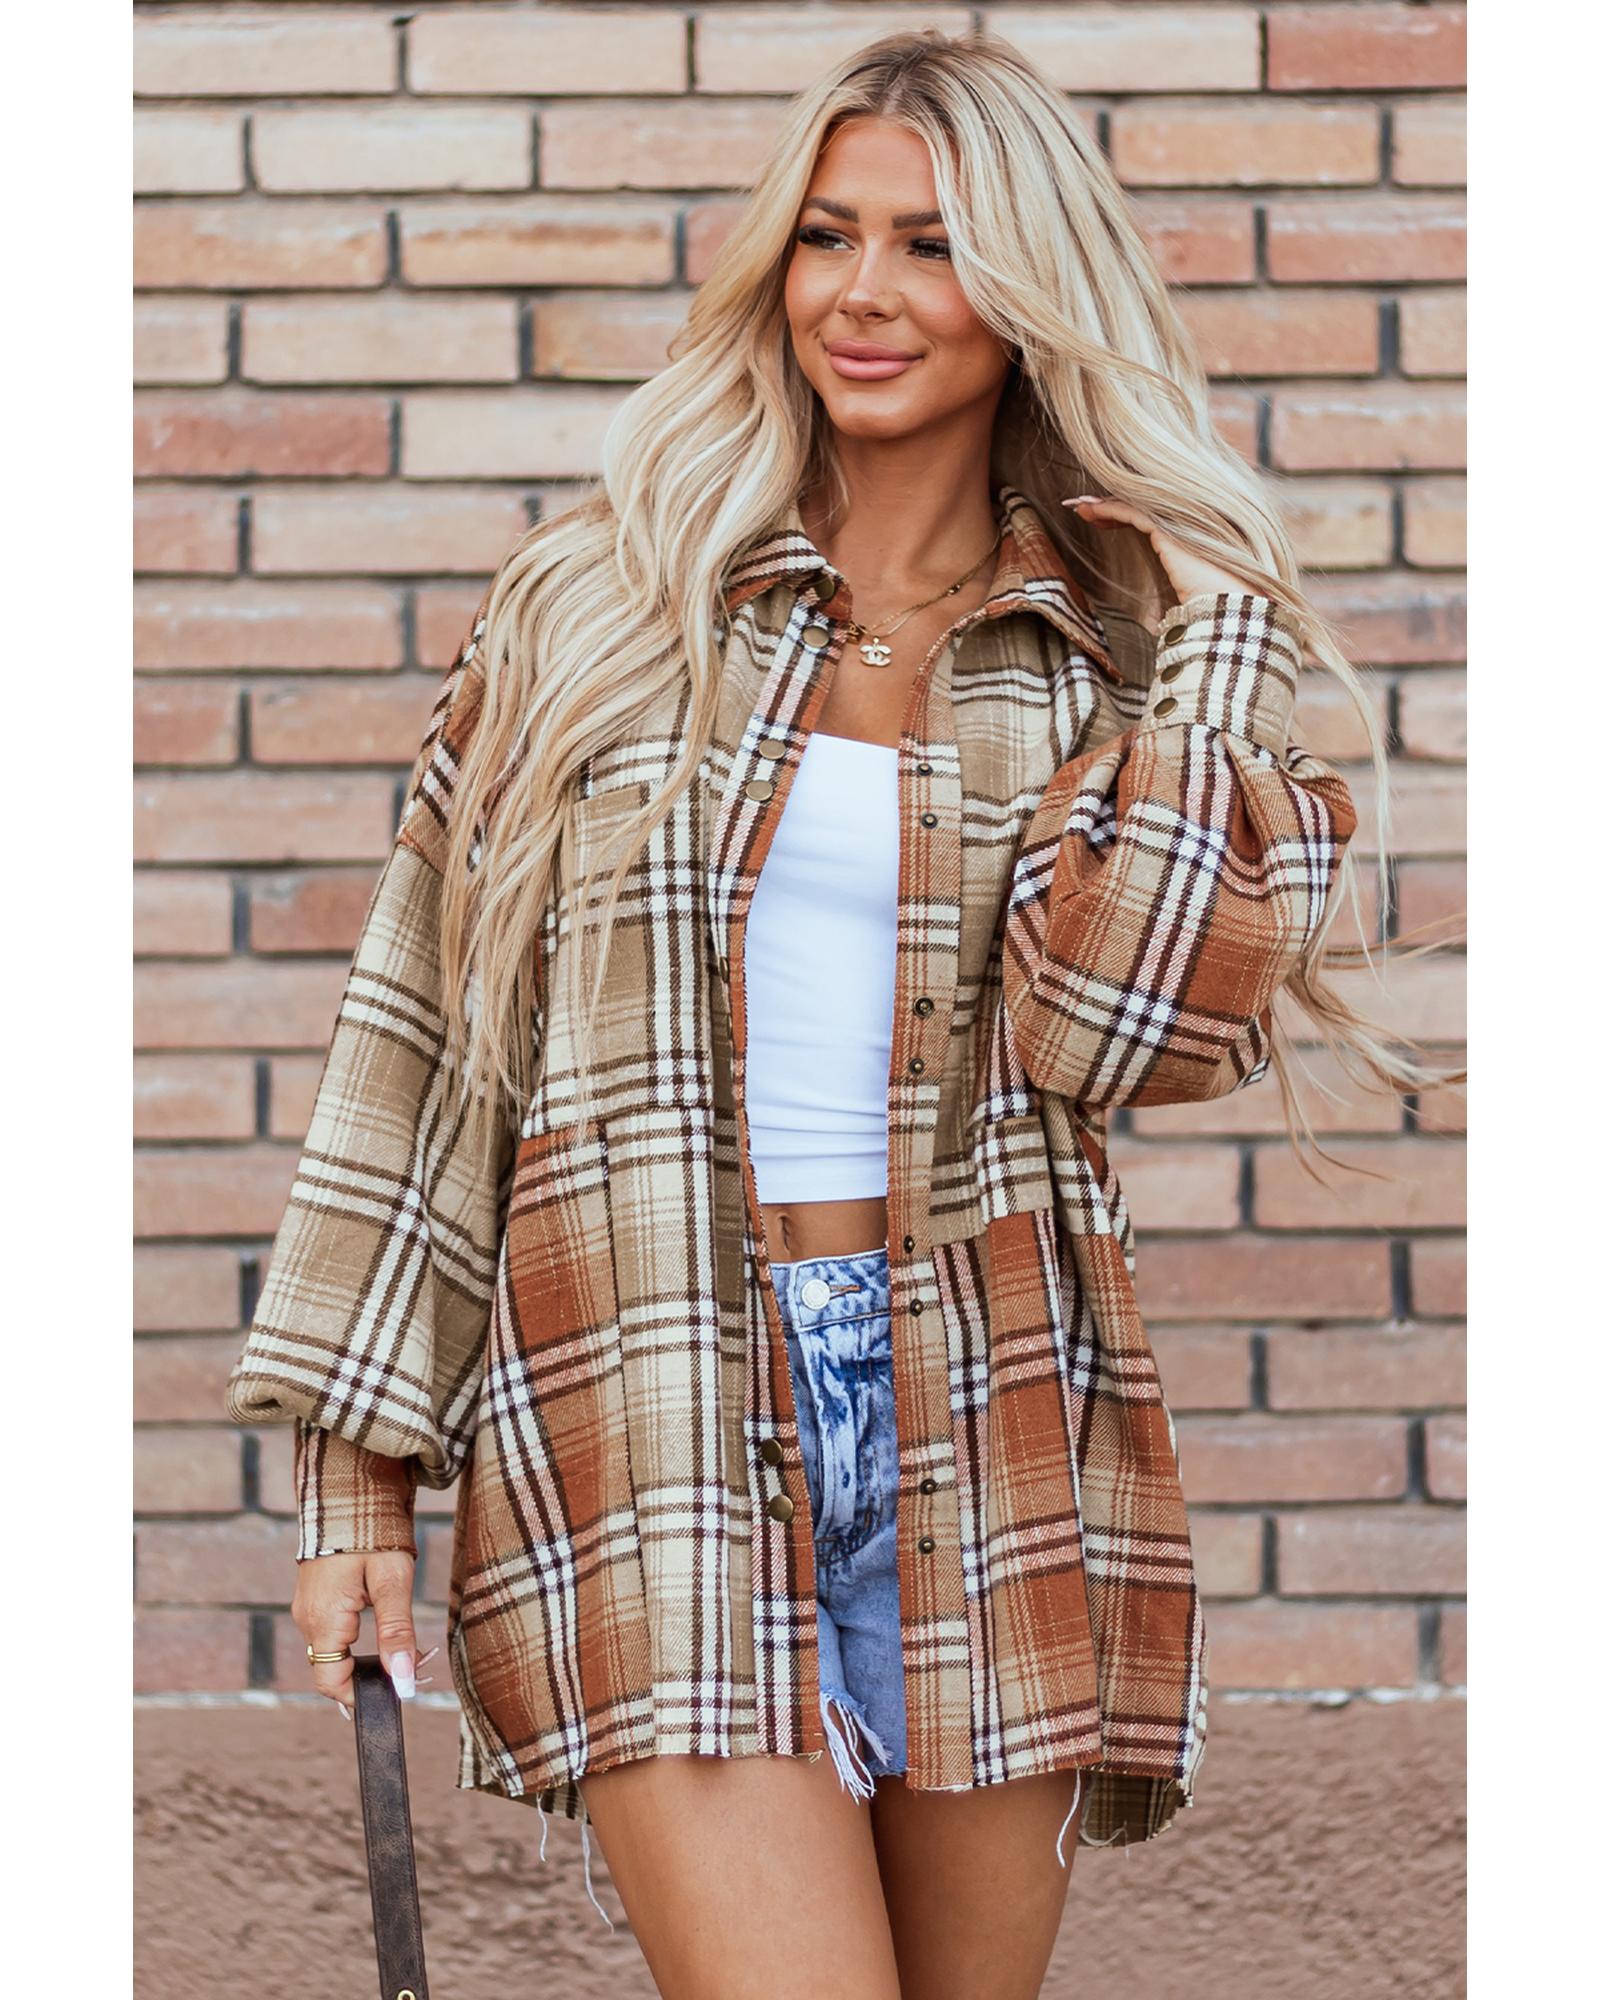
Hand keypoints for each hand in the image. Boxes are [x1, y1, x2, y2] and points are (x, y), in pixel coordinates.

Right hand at [292, 1549, 418, 1718]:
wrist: (349, 1493)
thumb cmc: (372, 1534)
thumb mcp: (393, 1582)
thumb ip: (396, 1632)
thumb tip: (404, 1680)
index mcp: (323, 1620)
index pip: (331, 1683)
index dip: (362, 1696)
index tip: (399, 1692)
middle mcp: (308, 1620)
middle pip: (334, 1670)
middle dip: (372, 1677)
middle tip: (415, 1667)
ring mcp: (308, 1609)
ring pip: (335, 1653)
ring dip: (367, 1659)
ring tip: (409, 1649)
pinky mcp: (315, 1599)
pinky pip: (333, 1633)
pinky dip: (357, 1641)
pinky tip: (386, 1628)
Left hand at [1064, 494, 1256, 609]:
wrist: (1227, 615)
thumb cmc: (1208, 618)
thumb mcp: (1177, 609)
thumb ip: (1162, 606)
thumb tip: (1154, 625)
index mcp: (1184, 543)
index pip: (1148, 520)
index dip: (1121, 516)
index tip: (1097, 520)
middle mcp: (1183, 529)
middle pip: (1141, 508)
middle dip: (1109, 505)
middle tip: (1082, 506)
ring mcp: (1180, 527)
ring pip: (1136, 506)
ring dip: (1105, 505)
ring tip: (1080, 507)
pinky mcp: (1170, 532)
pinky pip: (1135, 513)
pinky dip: (1112, 510)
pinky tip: (1092, 512)